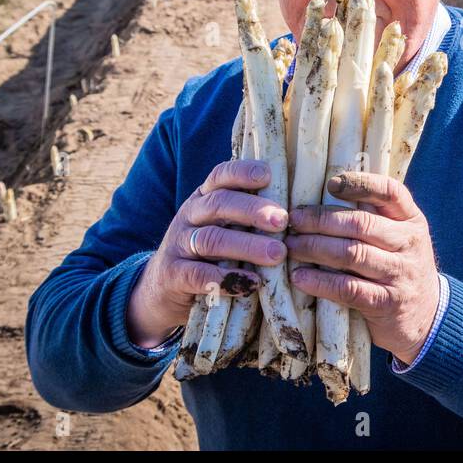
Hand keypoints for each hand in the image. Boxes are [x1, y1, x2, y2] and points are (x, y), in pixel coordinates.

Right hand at [126, 159, 290, 347]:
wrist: (161, 290)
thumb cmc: (209, 254)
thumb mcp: (224, 228)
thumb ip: (250, 217)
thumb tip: (301, 210)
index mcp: (204, 199)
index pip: (220, 176)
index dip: (242, 172)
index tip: (268, 175)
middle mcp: (189, 216)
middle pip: (218, 204)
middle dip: (252, 210)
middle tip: (282, 220)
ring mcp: (178, 245)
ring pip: (211, 240)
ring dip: (246, 245)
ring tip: (277, 254)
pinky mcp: (173, 275)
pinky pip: (198, 274)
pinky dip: (227, 278)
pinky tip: (252, 283)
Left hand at [285, 171, 439, 365]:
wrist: (428, 316)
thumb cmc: (401, 268)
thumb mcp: (400, 238)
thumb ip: (374, 217)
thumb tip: (325, 193)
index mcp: (412, 220)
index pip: (390, 192)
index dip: (360, 183)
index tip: (330, 184)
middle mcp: (410, 243)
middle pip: (361, 223)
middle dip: (321, 220)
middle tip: (293, 221)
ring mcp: (400, 274)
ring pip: (351, 254)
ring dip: (314, 248)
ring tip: (291, 246)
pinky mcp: (386, 303)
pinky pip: (348, 288)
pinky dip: (320, 282)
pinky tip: (300, 277)